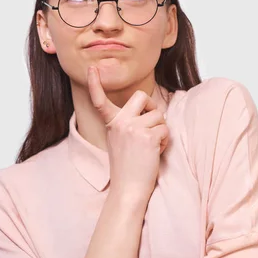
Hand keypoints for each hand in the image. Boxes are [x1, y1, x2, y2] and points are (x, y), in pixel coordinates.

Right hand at [87, 66, 168, 200]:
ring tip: (151, 147)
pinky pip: (165, 130)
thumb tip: (149, 112)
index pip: (100, 100)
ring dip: (161, 131)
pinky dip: (165, 142)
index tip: (92, 68)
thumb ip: (127, 124)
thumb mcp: (119, 140)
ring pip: (159, 116)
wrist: (128, 189)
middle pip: (142, 96)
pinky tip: (156, 153)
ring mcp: (133, 128)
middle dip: (152, 107)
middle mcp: (120, 122)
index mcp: (111, 123)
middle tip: (152, 122)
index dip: (95, 84)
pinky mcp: (147, 136)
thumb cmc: (128, 166)